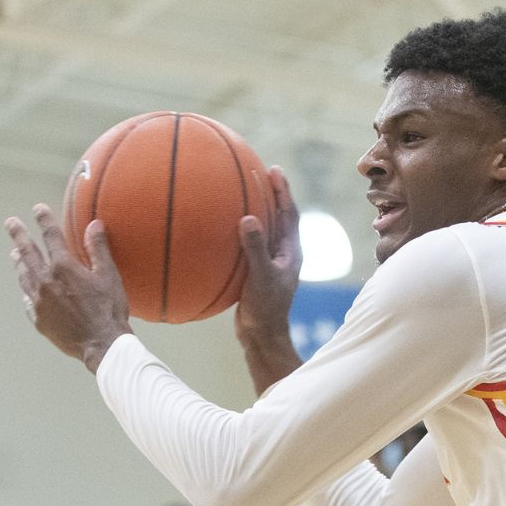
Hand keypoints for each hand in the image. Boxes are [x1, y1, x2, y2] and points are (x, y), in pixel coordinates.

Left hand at [6, 204, 131, 372]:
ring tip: (15, 254)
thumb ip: (98, 249)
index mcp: (64, 268)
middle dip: (19, 235)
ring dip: (19, 262)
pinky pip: (28, 300)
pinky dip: (26, 290)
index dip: (44, 220)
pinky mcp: (38, 320)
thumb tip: (94, 224)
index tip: (38, 208)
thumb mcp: (109, 276)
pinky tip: (27, 289)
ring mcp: (39, 302)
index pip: (51, 237)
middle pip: (28, 253)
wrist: (101, 344)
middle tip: (10, 223)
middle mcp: (45, 281)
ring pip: (24, 276)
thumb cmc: (109, 310)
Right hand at [235, 166, 304, 393]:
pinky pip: (245, 246)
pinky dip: (234, 234)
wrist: (261, 336)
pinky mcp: (254, 273)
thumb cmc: (266, 309)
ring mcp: (269, 263)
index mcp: (290, 251)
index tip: (274, 169)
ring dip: (253, 210)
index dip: (283, 190)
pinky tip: (216, 229)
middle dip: (269, 193)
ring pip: (262, 230)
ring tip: (237, 191)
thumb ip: (255, 248)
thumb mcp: (261, 277)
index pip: (289, 213)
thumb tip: (247, 218)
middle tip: (256, 170)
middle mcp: (282, 254)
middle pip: (277, 215)